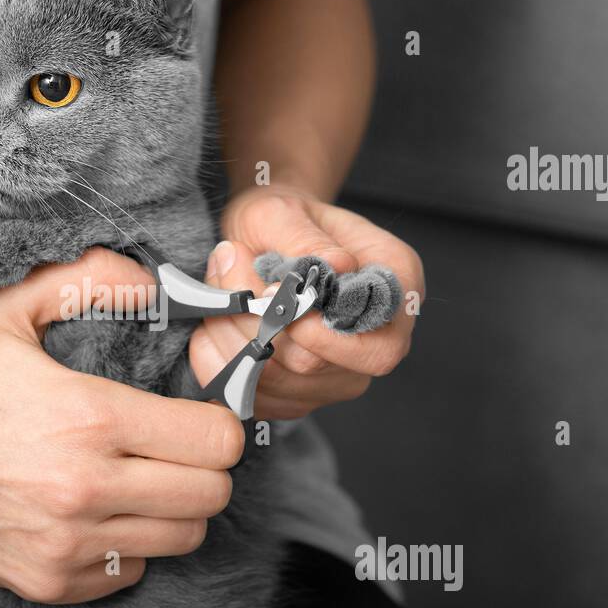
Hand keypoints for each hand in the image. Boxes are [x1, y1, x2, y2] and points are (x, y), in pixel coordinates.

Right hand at [0, 248, 244, 603]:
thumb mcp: (2, 309)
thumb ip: (86, 280)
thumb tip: (152, 282)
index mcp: (88, 417)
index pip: (216, 439)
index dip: (216, 420)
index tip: (193, 411)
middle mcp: (85, 489)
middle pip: (211, 495)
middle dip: (204, 466)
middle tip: (173, 444)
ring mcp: (67, 545)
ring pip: (182, 539)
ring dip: (172, 506)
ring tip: (136, 475)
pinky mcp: (46, 582)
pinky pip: (130, 571)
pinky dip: (127, 543)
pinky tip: (95, 510)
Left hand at [190, 185, 423, 420]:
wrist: (260, 238)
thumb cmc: (281, 222)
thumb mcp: (283, 211)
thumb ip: (304, 239)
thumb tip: (336, 265)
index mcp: (395, 287)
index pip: (380, 347)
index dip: (325, 338)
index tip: (276, 302)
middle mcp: (374, 340)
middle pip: (315, 366)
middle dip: (258, 325)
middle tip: (230, 278)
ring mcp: (335, 375)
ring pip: (276, 383)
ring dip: (232, 340)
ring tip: (220, 296)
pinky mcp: (296, 393)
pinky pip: (252, 396)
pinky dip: (220, 363)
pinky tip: (213, 327)